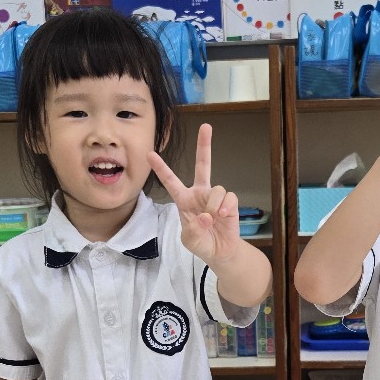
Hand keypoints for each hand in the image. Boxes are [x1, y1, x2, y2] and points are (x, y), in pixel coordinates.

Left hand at [149, 123, 240, 263]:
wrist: (220, 252)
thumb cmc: (201, 243)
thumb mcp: (189, 240)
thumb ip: (193, 230)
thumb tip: (206, 217)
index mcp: (184, 199)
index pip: (170, 181)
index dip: (161, 168)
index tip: (149, 154)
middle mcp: (200, 193)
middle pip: (202, 165)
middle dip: (204, 145)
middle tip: (206, 126)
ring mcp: (215, 197)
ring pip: (216, 189)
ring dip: (214, 206)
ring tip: (213, 220)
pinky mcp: (230, 202)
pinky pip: (229, 197)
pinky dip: (226, 207)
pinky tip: (224, 216)